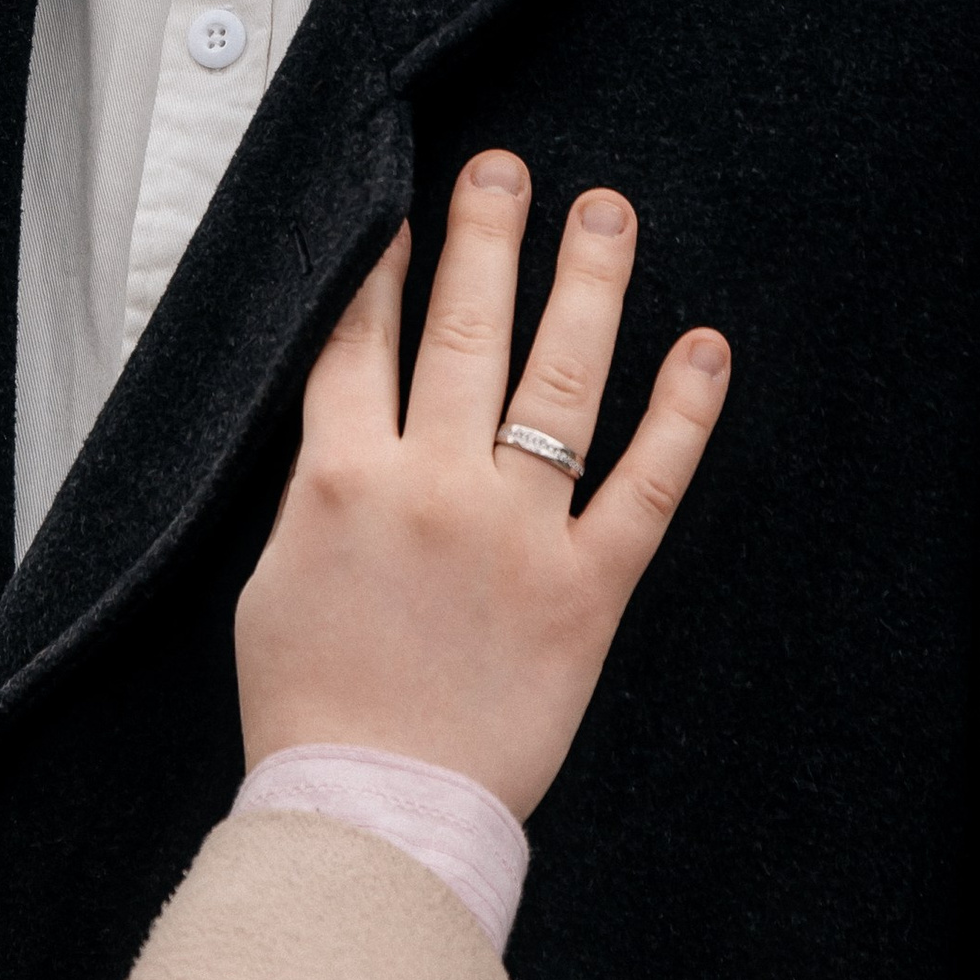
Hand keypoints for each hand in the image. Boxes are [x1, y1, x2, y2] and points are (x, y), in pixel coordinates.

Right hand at [234, 152, 729, 818]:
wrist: (373, 813)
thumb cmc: (310, 706)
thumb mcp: (274, 580)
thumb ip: (316, 491)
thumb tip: (346, 425)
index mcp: (339, 482)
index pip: (358, 341)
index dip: (381, 267)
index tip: (400, 207)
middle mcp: (429, 488)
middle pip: (462, 332)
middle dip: (485, 236)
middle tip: (506, 166)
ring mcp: (515, 532)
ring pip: (558, 381)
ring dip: (586, 285)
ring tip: (606, 213)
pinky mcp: (587, 589)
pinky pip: (646, 485)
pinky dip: (681, 413)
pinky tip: (704, 347)